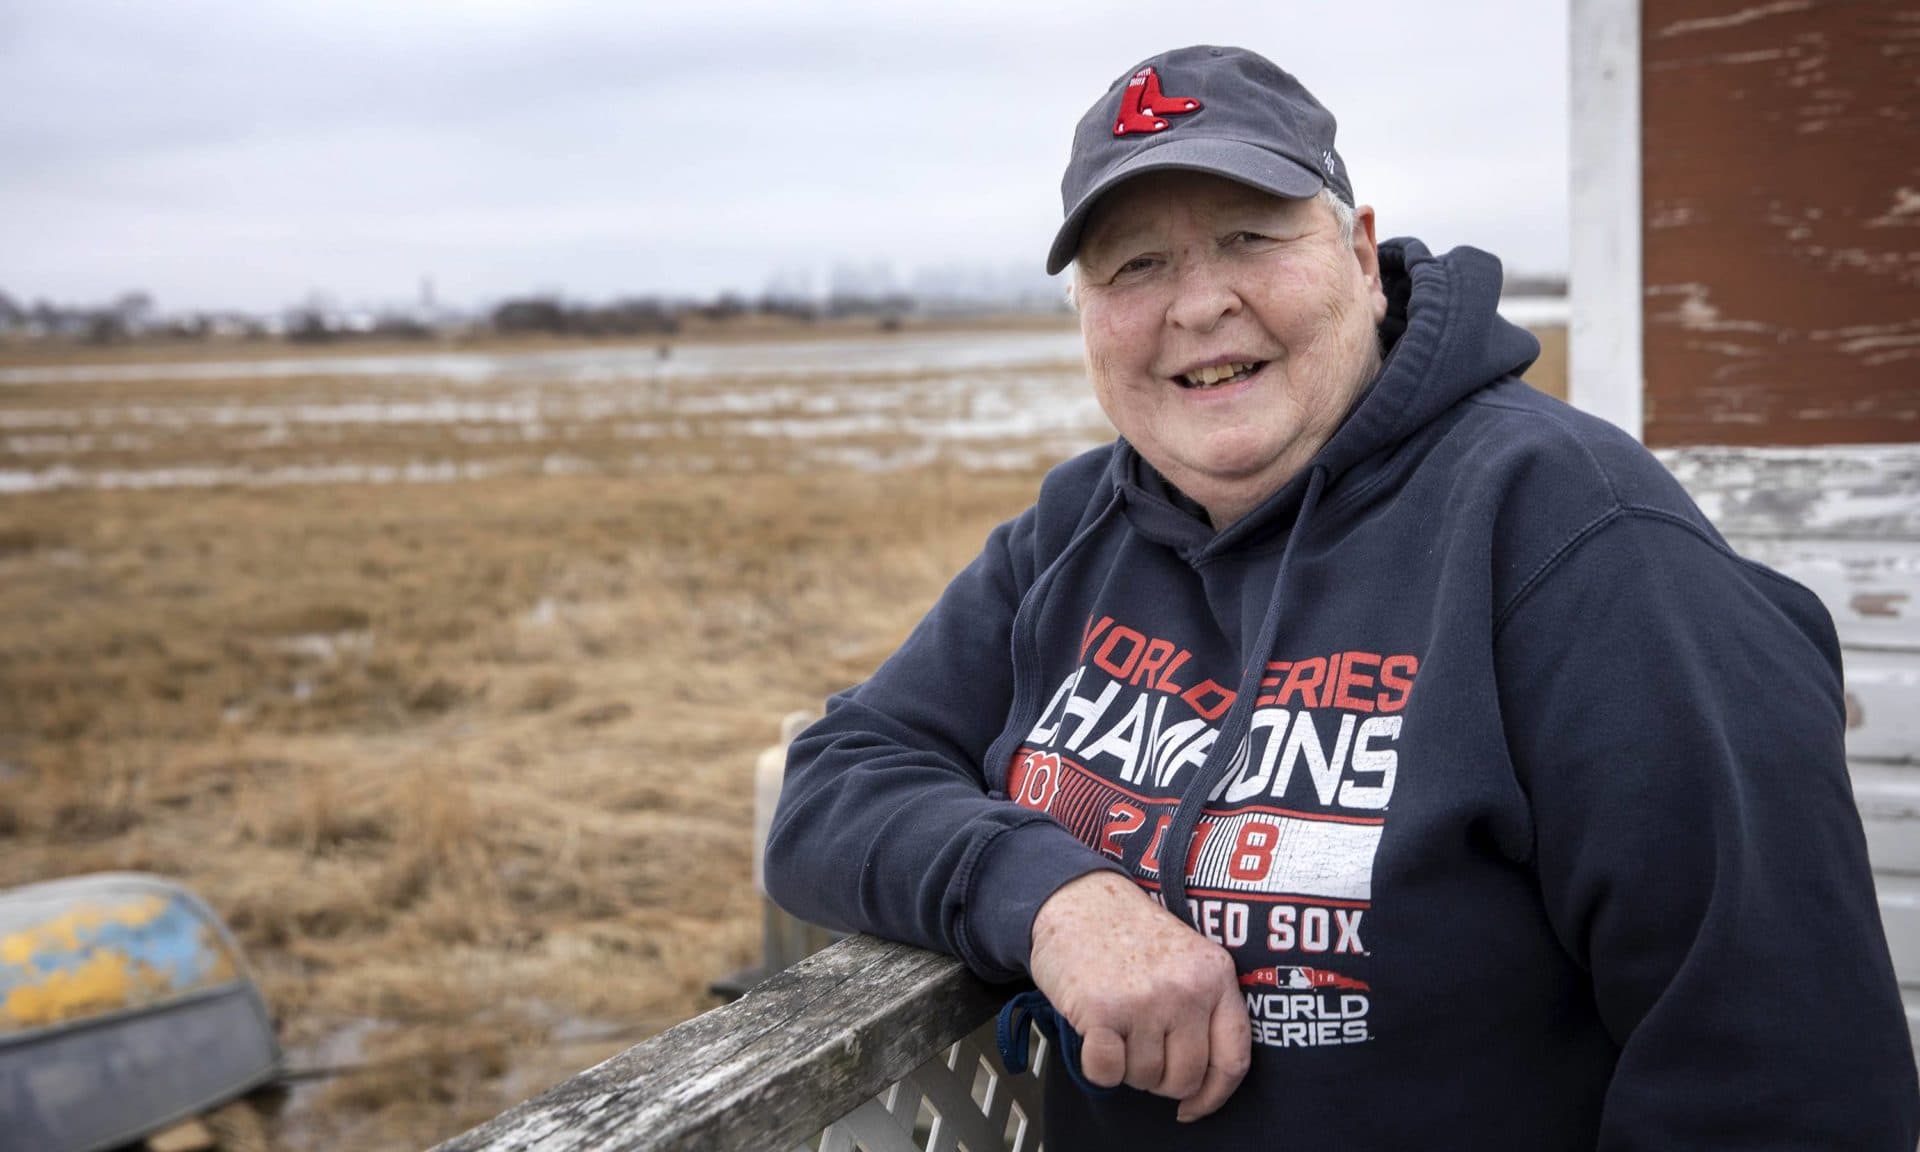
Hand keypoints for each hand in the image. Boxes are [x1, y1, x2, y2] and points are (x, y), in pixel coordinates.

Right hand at [1027, 871, 1250, 1121]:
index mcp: (1216, 975)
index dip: (1214, 1095)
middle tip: (1140, 1048)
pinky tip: (1095, 1034)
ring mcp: (1146, 1001)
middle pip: (1185, 1077)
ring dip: (1126, 1065)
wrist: (1075, 897)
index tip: (1194, 1106)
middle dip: (1160, 1078)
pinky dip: (1098, 1065)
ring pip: (1145, 1078)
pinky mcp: (1104, 1011)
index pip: (1233, 1058)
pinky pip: (1107, 1073)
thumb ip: (1205, 1006)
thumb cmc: (1128, 931)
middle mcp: (1187, 989)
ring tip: (1117, 1025)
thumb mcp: (1187, 956)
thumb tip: (1205, 1082)